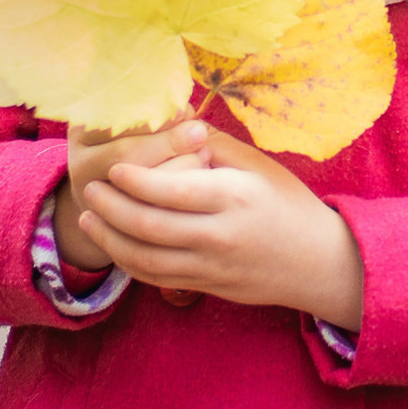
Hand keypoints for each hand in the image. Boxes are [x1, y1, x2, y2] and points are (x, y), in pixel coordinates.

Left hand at [78, 121, 364, 330]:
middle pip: (148, 227)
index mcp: (232, 198)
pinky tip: (115, 244)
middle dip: (110, 208)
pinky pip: (157, 279)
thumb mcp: (258, 165)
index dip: (133, 180)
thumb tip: (171, 122)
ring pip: (145, 260)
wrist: (319, 262)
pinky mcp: (207, 287)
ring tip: (88, 218)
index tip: (114, 166)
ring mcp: (211, 267)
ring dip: (110, 240)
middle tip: (90, 189)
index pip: (169, 191)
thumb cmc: (288, 203)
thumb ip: (212, 145)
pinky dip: (129, 263)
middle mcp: (219, 236)